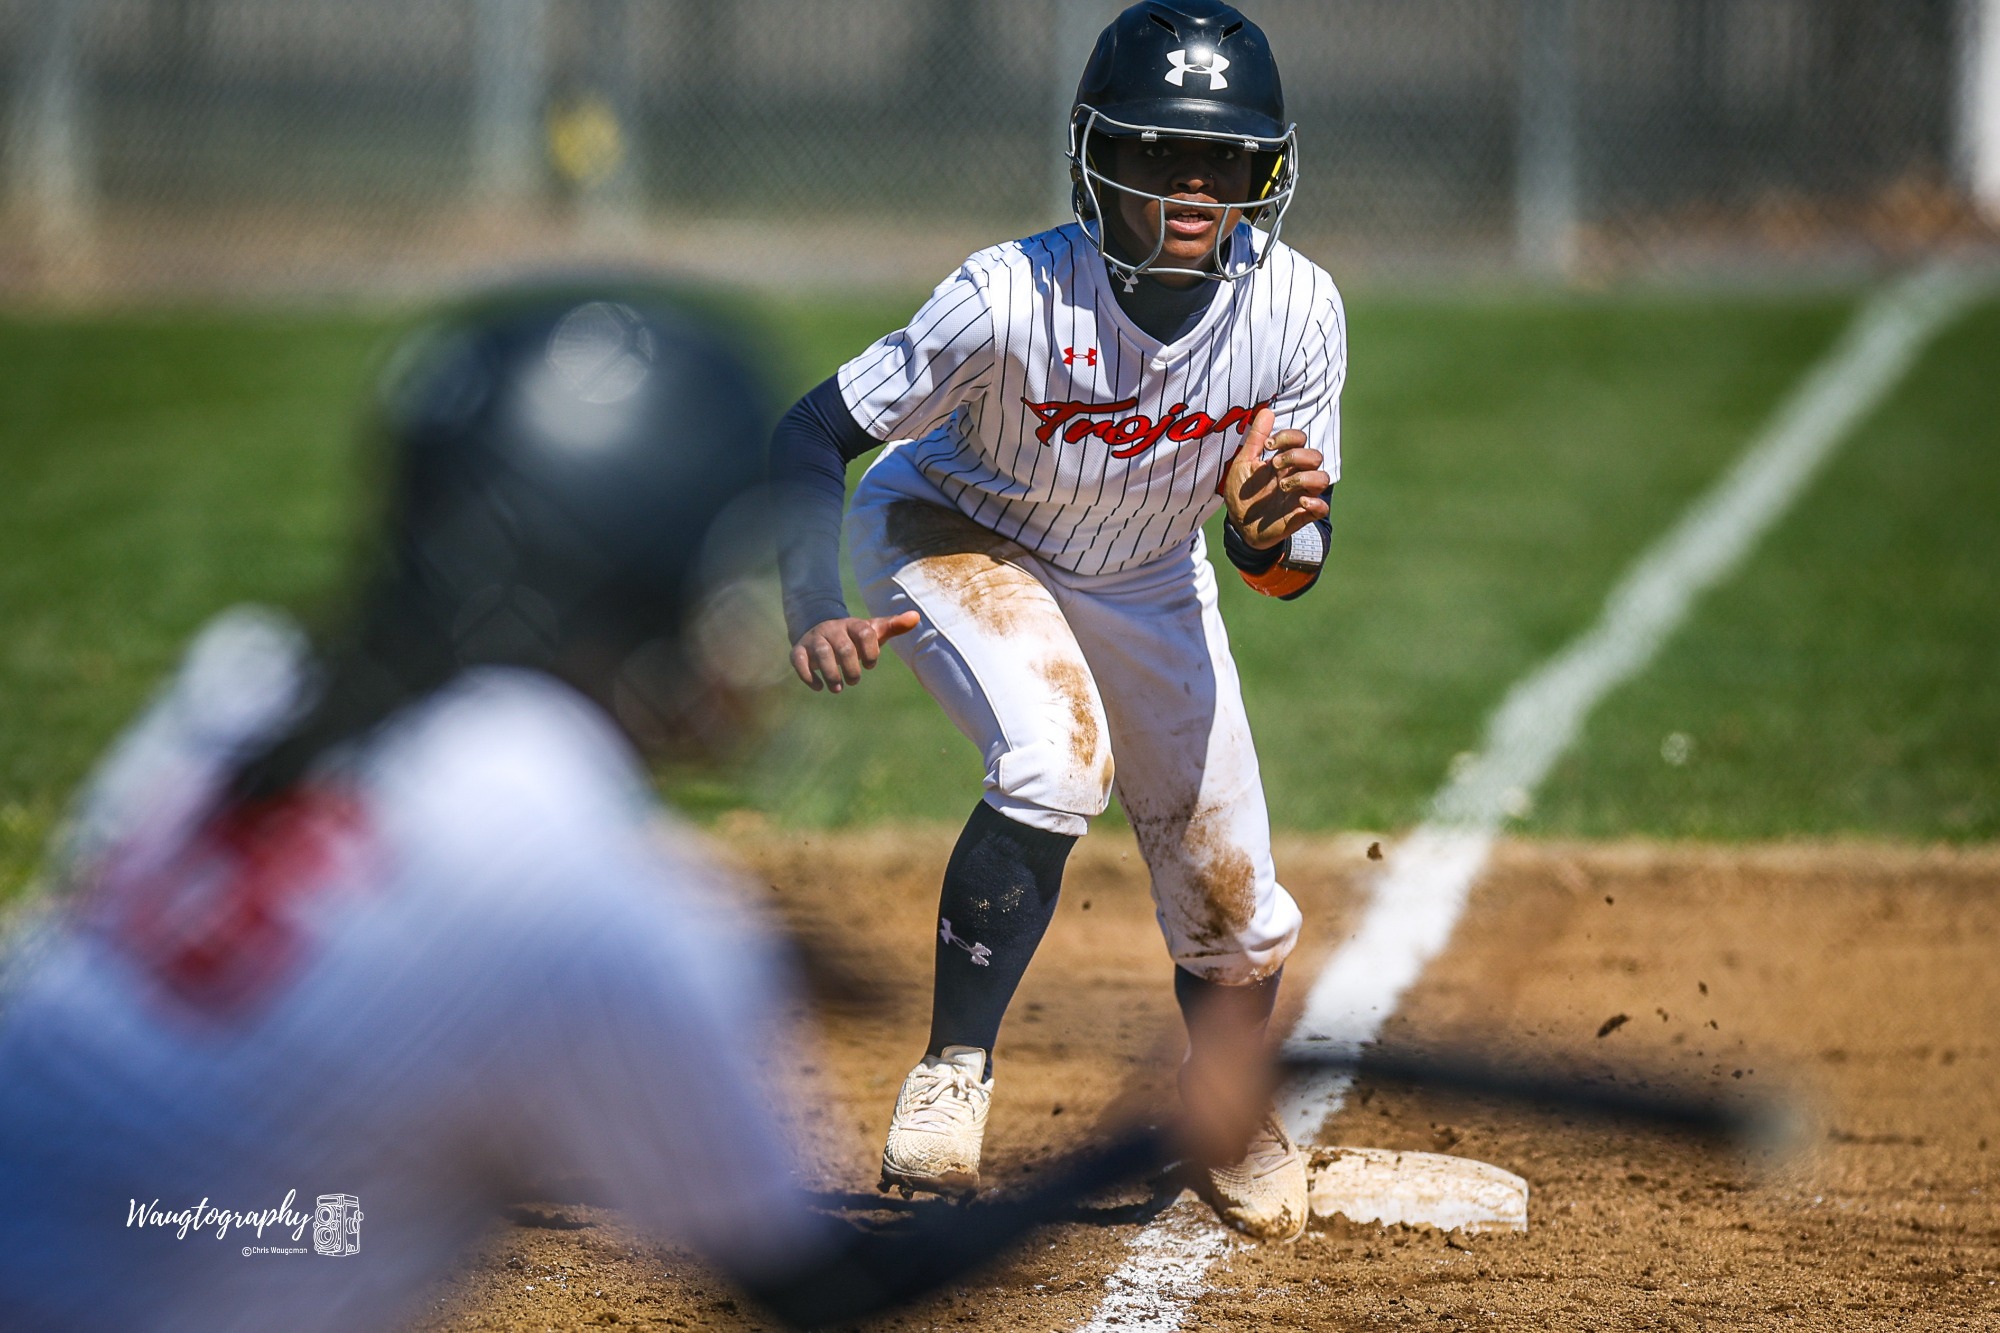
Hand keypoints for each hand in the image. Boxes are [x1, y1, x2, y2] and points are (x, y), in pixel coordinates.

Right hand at [790, 612, 920, 692]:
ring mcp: (814, 638)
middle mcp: (832, 629)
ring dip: (832, 674)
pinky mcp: (799, 649)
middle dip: (852, 669)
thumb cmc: (853, 636)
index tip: (871, 665)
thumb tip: (916, 616)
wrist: (821, 631)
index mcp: (852, 624)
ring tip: (838, 688)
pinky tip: (819, 687)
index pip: (865, 633)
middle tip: (855, 681)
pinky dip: (808, 676)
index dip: (871, 651)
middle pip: (844, 648)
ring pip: (822, 654)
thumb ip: (894, 625)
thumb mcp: (873, 631)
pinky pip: (799, 661)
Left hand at [1221, 408, 1329, 550]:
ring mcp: (1300, 494)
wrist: (1238, 526)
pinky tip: (1300, 502)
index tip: (1268, 445)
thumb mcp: (1243, 464)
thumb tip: (1267, 411)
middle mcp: (1295, 475)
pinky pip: (1322, 508)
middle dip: (1296, 456)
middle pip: (1315, 456)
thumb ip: (1254, 439)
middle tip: (1274, 465)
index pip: (1299, 439)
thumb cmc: (1243, 494)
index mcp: (1283, 461)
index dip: (1289, 437)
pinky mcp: (1301, 515)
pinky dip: (1315, 503)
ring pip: (1323, 478)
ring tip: (1283, 486)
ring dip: (1305, 477)